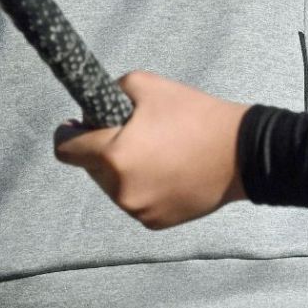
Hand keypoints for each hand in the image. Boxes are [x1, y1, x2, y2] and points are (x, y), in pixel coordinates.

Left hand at [54, 70, 249, 228]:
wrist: (241, 152)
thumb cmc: (195, 114)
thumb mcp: (147, 85)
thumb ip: (111, 91)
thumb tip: (91, 111)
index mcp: (113, 155)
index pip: (66, 150)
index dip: (67, 133)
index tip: (75, 125)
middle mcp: (120, 190)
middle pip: (92, 168)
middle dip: (103, 149)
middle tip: (133, 132)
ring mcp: (138, 211)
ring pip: (114, 186)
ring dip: (123, 170)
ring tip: (157, 150)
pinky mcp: (156, 223)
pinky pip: (136, 201)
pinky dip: (144, 186)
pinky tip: (169, 170)